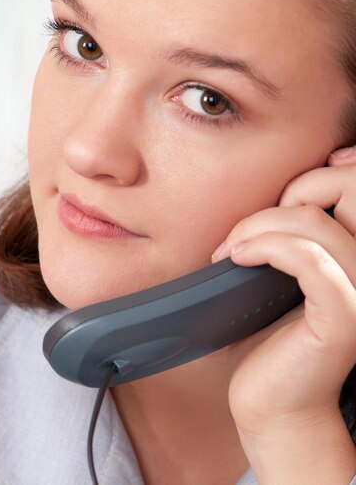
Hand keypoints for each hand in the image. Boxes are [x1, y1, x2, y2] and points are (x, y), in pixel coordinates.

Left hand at [211, 145, 355, 482]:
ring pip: (317, 223)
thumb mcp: (278, 270)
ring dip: (261, 225)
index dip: (328, 171)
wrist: (272, 404)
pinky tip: (236, 258)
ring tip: (231, 248)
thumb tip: (281, 187)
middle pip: (351, 188)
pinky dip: (268, 247)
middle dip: (294, 190)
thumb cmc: (268, 336)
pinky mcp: (343, 319)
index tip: (282, 192)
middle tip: (250, 225)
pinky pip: (310, 260)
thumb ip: (289, 230)